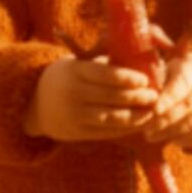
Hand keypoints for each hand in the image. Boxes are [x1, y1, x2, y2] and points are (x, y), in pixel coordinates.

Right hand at [23, 56, 157, 141]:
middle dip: (136, 98)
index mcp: (75, 71)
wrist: (36, 102)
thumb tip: (139, 59)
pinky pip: (105, 132)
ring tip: (151, 112)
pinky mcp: (76, 133)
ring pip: (110, 118)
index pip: (104, 74)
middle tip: (154, 96)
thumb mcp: (79, 64)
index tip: (145, 79)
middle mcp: (74, 93)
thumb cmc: (69, 76)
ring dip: (134, 117)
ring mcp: (74, 115)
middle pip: (111, 97)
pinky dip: (124, 129)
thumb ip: (105, 63)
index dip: (127, 78)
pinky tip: (138, 124)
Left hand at [143, 52, 191, 146]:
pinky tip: (173, 140)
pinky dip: (188, 140)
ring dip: (172, 133)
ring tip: (154, 136)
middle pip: (187, 107)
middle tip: (146, 130)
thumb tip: (146, 99)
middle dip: (164, 120)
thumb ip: (159, 81)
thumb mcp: (171, 70)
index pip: (182, 84)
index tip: (154, 110)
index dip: (168, 98)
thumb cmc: (182, 75)